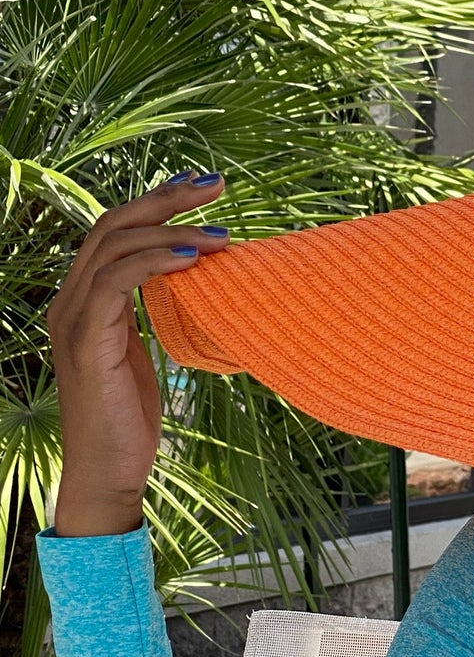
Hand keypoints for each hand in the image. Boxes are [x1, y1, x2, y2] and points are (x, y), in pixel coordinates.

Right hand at [46, 173, 230, 536]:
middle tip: (215, 184)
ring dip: (171, 229)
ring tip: (221, 233)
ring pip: (114, 245)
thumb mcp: (146, 349)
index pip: (114, 229)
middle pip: (112, 224)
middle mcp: (69, 301)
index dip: (154, 201)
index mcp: (85, 299)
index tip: (199, 184)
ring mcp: (72, 319)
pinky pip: (115, 282)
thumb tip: (200, 272)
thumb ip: (156, 309)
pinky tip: (192, 259)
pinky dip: (154, 261)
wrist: (108, 472)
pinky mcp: (85, 341)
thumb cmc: (130, 416)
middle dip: (164, 198)